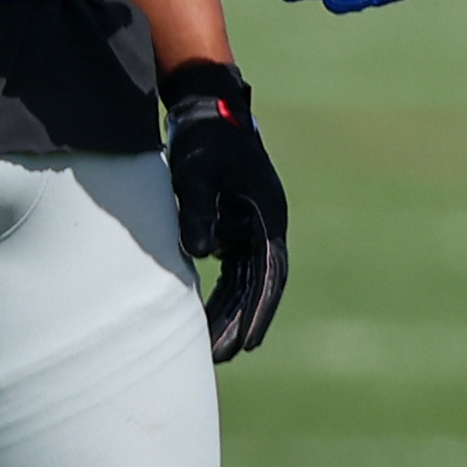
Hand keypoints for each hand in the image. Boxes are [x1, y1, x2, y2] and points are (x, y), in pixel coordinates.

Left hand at [162, 60, 287, 361]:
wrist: (208, 108)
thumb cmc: (206, 139)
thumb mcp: (198, 173)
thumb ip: (198, 211)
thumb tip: (200, 254)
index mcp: (268, 215)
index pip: (269, 274)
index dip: (260, 311)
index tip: (250, 344)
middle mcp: (266, 225)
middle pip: (259, 284)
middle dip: (243, 322)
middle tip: (223, 358)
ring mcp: (253, 225)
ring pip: (246, 280)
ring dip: (232, 312)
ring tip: (214, 350)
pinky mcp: (237, 222)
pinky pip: (233, 268)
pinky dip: (224, 292)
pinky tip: (209, 315)